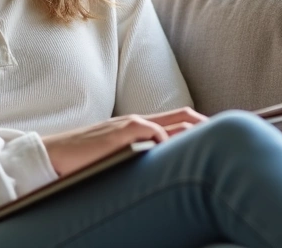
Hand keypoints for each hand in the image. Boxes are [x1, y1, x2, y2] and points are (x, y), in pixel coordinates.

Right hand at [40, 107, 208, 178]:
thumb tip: (163, 166)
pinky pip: (148, 131)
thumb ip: (138, 155)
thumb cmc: (82, 160)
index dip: (202, 125)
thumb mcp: (116, 155)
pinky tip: (174, 152)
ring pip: (172, 123)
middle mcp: (136, 121)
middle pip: (183, 116)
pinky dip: (165, 139)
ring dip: (194, 132)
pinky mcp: (117, 134)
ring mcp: (127, 126)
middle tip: (230, 138)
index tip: (222, 135)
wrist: (52, 155)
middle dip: (208, 126)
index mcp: (137, 126)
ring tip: (215, 145)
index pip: (178, 119)